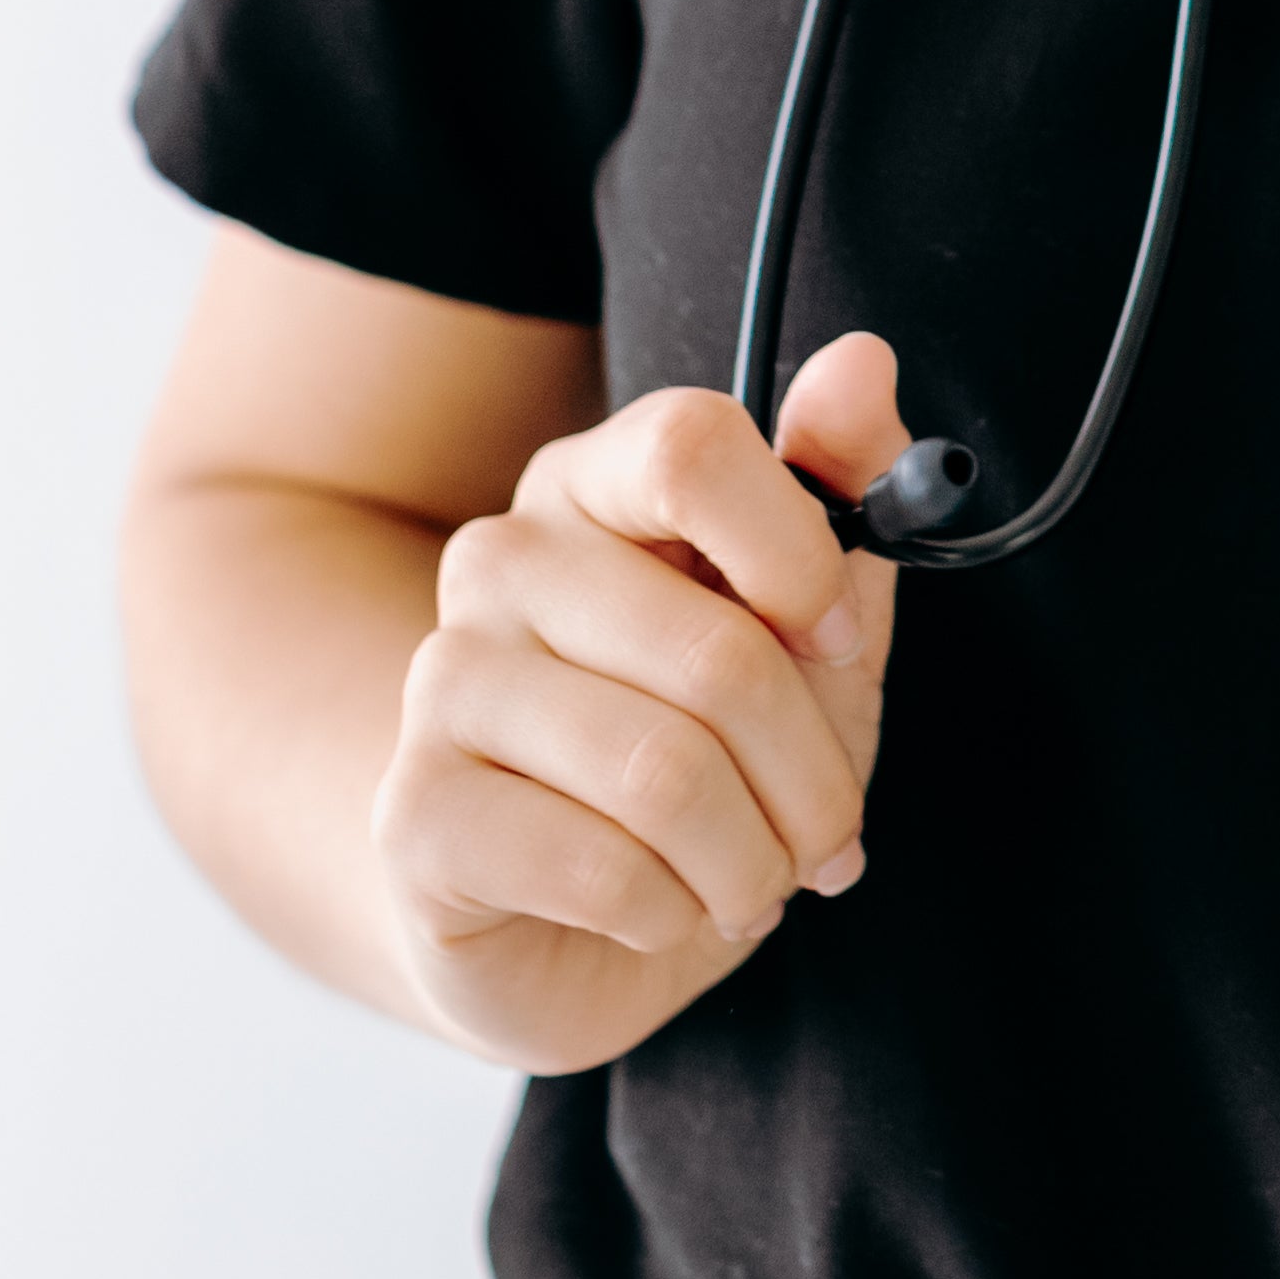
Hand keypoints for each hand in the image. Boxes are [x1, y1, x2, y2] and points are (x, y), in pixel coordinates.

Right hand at [372, 337, 912, 1069]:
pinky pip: (600, 866)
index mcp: (595, 483)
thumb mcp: (809, 623)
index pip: (691, 447)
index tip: (833, 638)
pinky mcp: (415, 813)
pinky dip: (670, 911)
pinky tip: (660, 909)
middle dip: (811, 777)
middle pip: (718, 650)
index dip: (797, 552)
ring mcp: (444, 681)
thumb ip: (842, 486)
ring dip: (749, 859)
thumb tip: (864, 360)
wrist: (574, 918)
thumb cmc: (707, 752)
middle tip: (824, 833)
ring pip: (665, 773)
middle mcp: (501, 558)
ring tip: (748, 878)